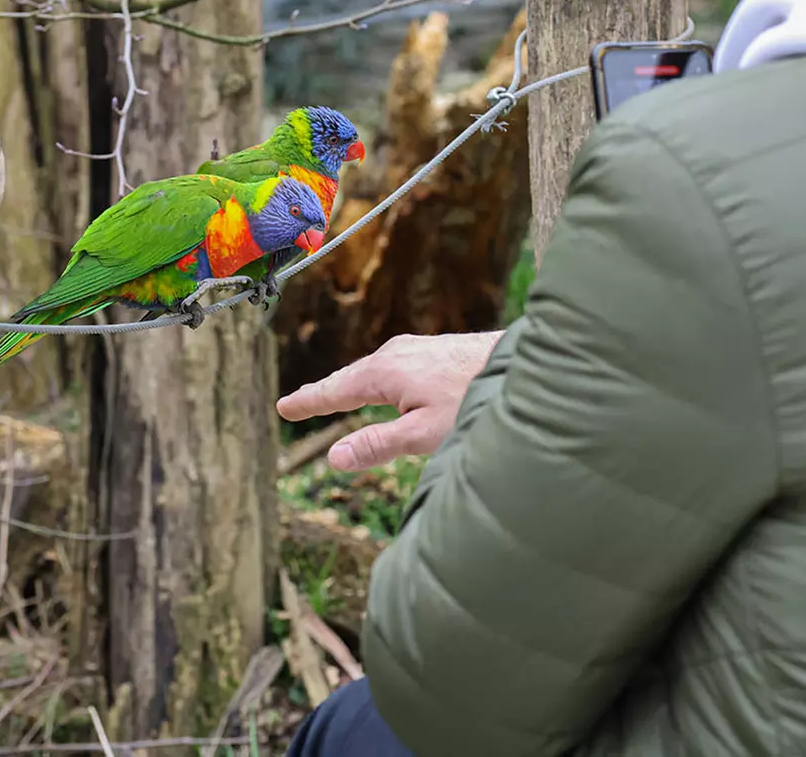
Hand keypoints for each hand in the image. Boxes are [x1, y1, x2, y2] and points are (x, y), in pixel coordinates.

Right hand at [277, 331, 501, 471]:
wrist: (523, 363)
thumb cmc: (476, 399)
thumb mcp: (424, 434)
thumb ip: (378, 445)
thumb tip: (334, 458)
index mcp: (384, 373)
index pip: (335, 391)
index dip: (309, 402)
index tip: (283, 408)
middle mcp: (395, 354)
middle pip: (350, 377)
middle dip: (325, 392)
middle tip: (299, 404)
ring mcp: (417, 348)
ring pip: (373, 370)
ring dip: (352, 384)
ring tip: (336, 396)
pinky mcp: (436, 349)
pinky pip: (393, 366)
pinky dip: (376, 379)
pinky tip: (389, 387)